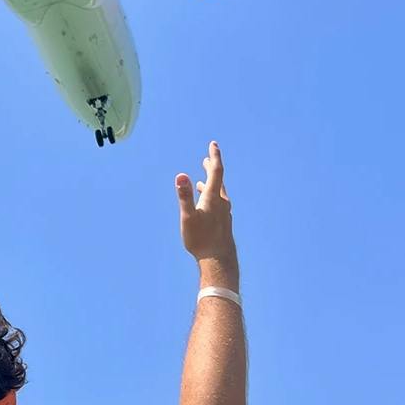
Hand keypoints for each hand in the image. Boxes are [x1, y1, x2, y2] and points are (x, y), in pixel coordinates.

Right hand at [175, 142, 238, 287]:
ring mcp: (224, 213)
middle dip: (211, 168)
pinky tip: (206, 204)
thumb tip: (181, 175)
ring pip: (217, 193)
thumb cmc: (201, 239)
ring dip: (210, 183)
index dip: (214, 157)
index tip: (213, 144)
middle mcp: (221, 203)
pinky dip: (210, 197)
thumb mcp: (188, 216)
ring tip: (202, 180)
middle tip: (208, 158)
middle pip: (218, 181)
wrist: (218, 260)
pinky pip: (217, 204)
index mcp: (213, 198)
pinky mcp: (223, 222)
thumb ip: (184, 195)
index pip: (216, 171)